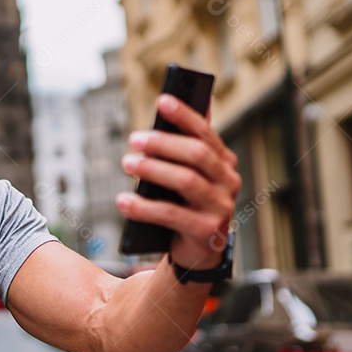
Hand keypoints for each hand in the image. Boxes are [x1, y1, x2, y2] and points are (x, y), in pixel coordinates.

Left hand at [116, 94, 240, 269]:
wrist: (195, 251)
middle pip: (196, 154)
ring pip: (186, 181)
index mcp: (224, 163)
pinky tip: (123, 200)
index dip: (184, 116)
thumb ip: (181, 145)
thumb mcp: (186, 174)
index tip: (162, 101)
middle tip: (134, 139)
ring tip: (126, 163)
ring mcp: (221, 208)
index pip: (205, 133)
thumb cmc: (186, 204)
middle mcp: (229, 183)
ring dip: (152, 169)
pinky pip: (171, 214)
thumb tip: (168, 103)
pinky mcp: (206, 232)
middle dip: (163, 143)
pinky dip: (143, 207)